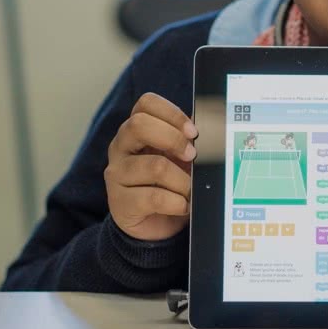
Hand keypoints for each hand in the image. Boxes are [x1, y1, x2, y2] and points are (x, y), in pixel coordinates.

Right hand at [105, 93, 197, 240]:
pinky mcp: (119, 202)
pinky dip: (177, 203)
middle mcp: (120, 147)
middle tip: (192, 156)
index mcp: (136, 129)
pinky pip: (154, 198)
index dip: (172, 113)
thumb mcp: (179, 157)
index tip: (193, 131)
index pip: (146, 104)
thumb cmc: (168, 183)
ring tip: (190, 190)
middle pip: (139, 125)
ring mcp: (116, 174)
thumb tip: (210, 128)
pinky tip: (182, 205)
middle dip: (174, 139)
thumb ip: (188, 141)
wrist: (154, 224)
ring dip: (183, 180)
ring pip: (155, 166)